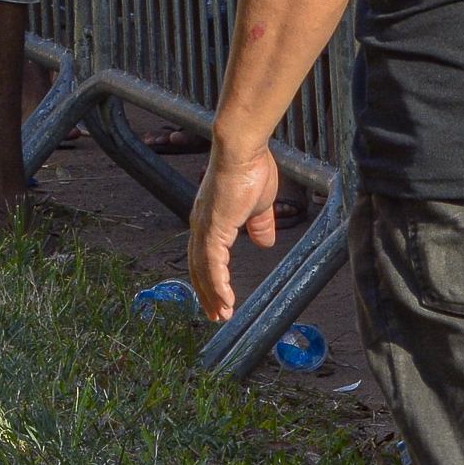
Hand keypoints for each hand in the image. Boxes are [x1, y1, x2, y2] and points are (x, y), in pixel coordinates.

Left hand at [185, 134, 285, 320]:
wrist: (243, 149)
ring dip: (212, 294)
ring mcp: (204, 227)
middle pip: (198, 269)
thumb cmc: (251, 168)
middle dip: (207, 294)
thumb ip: (260, 224)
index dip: (212, 279)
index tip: (220, 298)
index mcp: (210, 219)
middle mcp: (201, 225)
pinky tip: (225, 298)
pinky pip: (212, 264)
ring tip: (222, 313)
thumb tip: (265, 241)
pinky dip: (218, 284)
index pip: (205, 257)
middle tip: (217, 315)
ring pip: (203, 271)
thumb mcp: (259, 204)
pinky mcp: (213, 228)